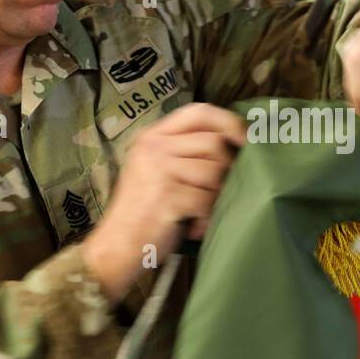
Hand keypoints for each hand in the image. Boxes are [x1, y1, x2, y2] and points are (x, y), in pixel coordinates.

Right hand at [82, 103, 244, 301]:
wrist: (114, 247)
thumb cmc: (143, 211)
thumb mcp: (157, 170)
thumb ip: (185, 151)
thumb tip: (235, 142)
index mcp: (152, 137)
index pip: (199, 112)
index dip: (229, 122)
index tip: (245, 139)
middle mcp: (154, 147)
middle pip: (214, 143)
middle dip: (224, 171)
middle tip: (211, 193)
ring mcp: (159, 170)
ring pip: (215, 172)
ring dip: (213, 197)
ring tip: (196, 212)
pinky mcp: (167, 196)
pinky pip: (207, 200)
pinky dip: (205, 218)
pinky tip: (192, 226)